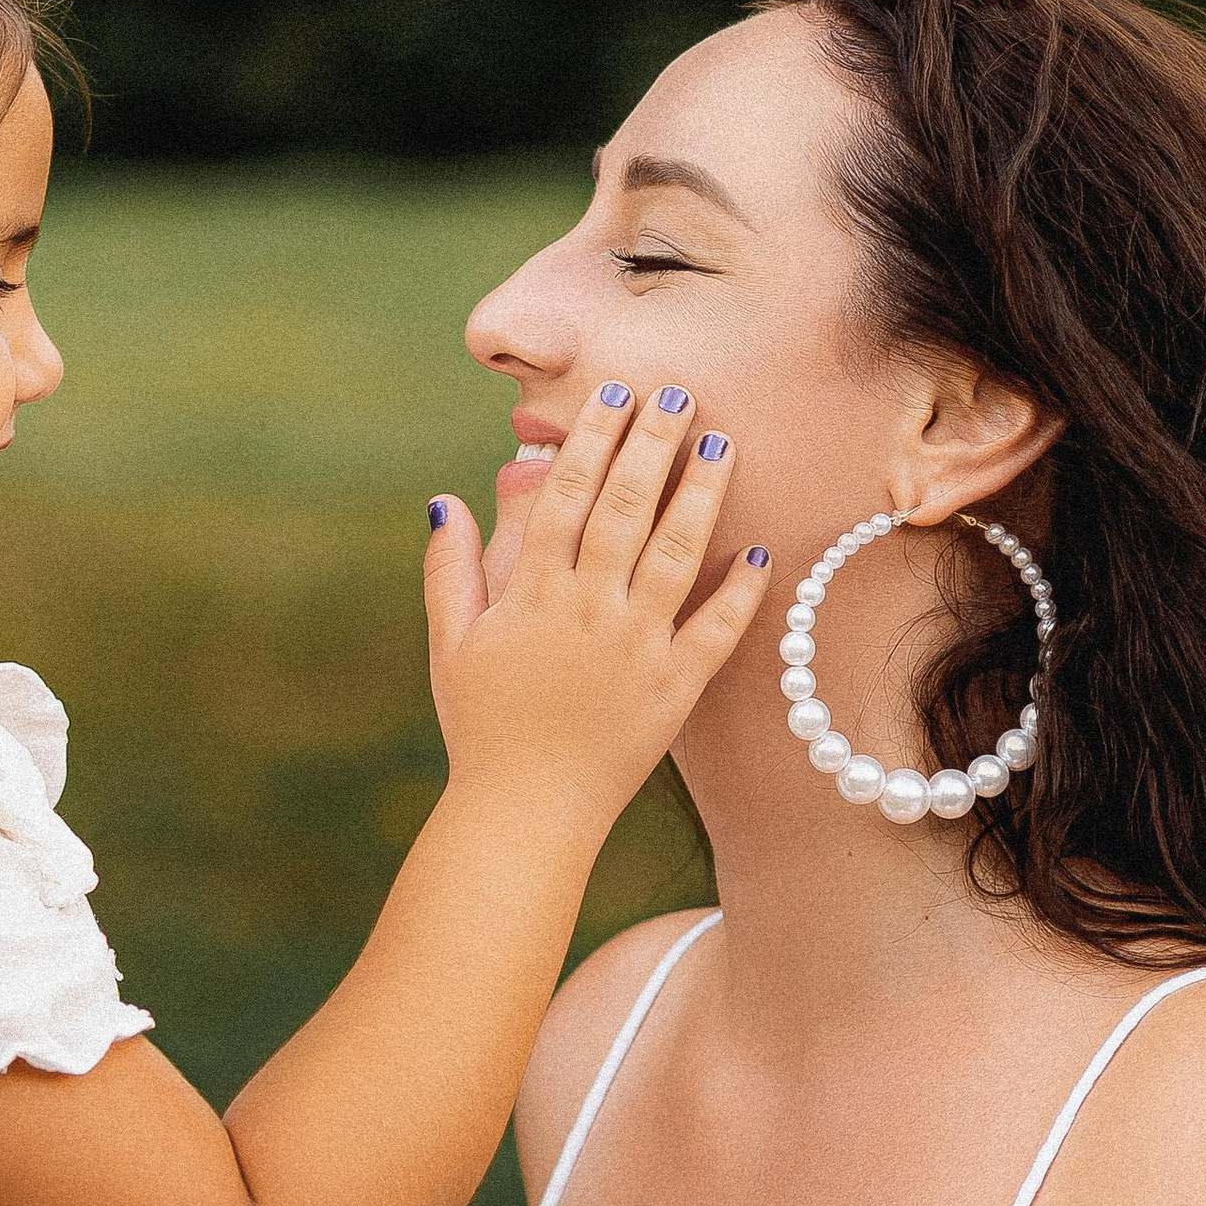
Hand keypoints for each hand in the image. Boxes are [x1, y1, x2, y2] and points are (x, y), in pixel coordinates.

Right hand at [424, 383, 767, 830]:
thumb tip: (445, 498)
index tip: (615, 392)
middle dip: (652, 444)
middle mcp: (588, 610)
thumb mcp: (451, 644)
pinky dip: (740, 590)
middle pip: (625, 508)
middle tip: (677, 394)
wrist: (524, 812)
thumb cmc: (481, 727)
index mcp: (533, 594)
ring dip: (700, 494)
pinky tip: (759, 547)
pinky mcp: (675, 688)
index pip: (567, 496)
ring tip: (722, 442)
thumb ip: (449, 569)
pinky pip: (716, 631)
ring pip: (675, 554)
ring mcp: (637, 648)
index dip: (592, 438)